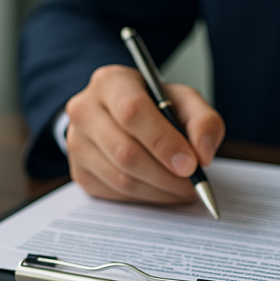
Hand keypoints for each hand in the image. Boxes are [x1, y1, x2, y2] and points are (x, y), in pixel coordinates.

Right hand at [65, 64, 225, 203]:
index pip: (133, 112)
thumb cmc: (154, 106)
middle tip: (193, 185)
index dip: (164, 142)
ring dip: (159, 191)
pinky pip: (115, 194)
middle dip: (166, 176)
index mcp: (111, 82)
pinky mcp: (79, 171)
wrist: (119, 115)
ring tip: (183, 190)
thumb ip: (203, 121)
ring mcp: (76, 143)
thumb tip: (203, 155)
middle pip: (125, 152)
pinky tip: (162, 190)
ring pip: (121, 179)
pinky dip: (145, 198)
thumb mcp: (184, 101)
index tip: (191, 165)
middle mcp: (85, 111)